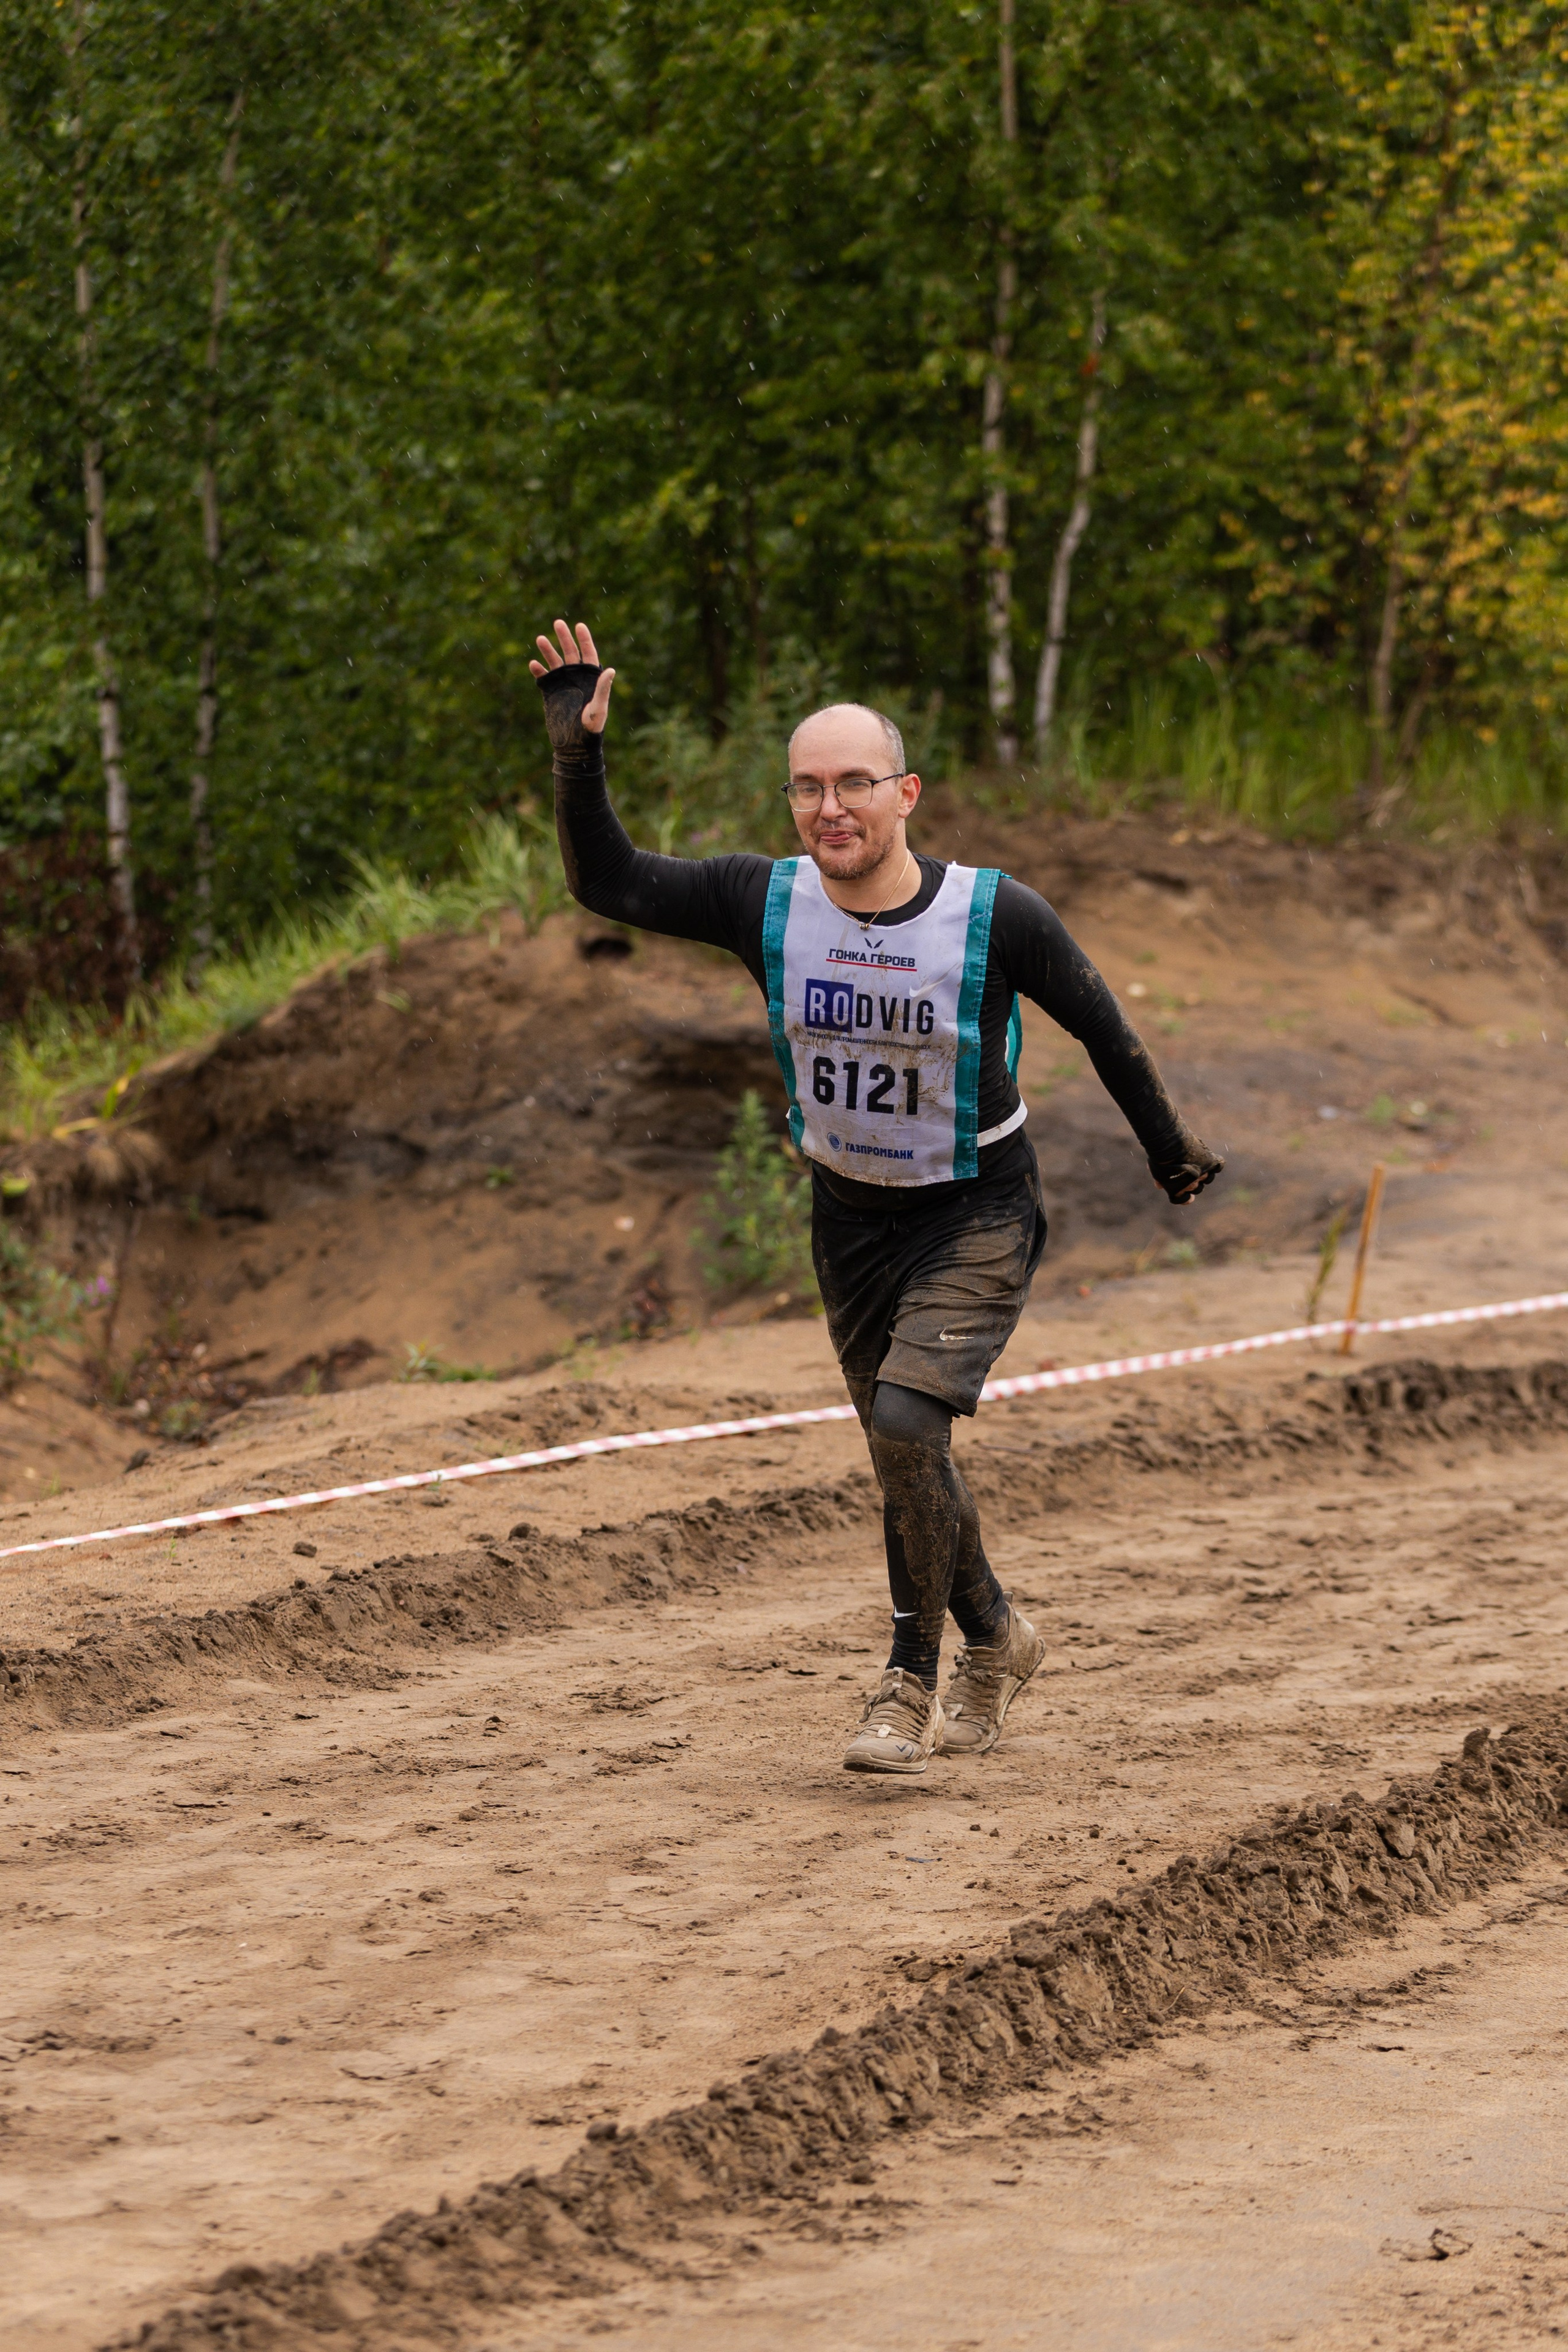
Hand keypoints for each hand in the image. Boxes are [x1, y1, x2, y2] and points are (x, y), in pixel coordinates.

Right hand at [529, 617, 614, 731]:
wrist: (574, 746)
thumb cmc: (590, 729)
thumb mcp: (598, 708)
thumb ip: (602, 689)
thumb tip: (610, 670)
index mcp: (590, 679)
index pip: (588, 654)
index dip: (584, 639)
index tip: (579, 625)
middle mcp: (576, 678)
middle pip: (570, 653)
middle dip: (564, 638)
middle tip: (557, 623)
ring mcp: (563, 684)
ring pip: (554, 662)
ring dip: (548, 650)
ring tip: (540, 638)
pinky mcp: (550, 692)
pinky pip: (543, 677)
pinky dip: (538, 670)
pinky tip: (533, 664)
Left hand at [1151, 1140, 1223, 1206]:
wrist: (1169, 1143)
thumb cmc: (1159, 1158)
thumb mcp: (1155, 1171)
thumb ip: (1160, 1180)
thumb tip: (1159, 1186)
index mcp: (1178, 1191)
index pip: (1185, 1200)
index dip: (1186, 1198)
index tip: (1187, 1195)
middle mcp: (1193, 1185)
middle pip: (1197, 1188)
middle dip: (1193, 1183)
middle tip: (1187, 1172)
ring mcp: (1203, 1174)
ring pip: (1208, 1178)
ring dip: (1204, 1174)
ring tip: (1198, 1165)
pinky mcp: (1210, 1161)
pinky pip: (1219, 1166)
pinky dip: (1217, 1164)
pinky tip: (1212, 1160)